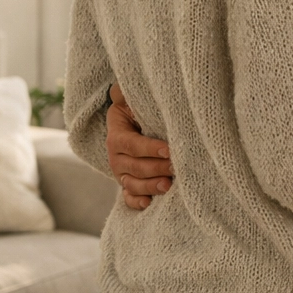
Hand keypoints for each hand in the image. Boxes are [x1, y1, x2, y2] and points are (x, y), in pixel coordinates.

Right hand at [106, 83, 173, 208]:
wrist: (136, 125)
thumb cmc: (141, 110)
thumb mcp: (133, 100)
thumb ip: (126, 94)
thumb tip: (119, 89)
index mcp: (116, 135)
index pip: (130, 144)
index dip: (149, 148)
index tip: (169, 149)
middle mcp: (115, 157)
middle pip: (134, 166)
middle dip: (156, 168)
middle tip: (177, 167)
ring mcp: (121, 173)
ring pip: (132, 184)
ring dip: (150, 186)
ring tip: (168, 185)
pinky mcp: (128, 185)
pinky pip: (128, 198)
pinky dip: (136, 202)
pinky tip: (149, 203)